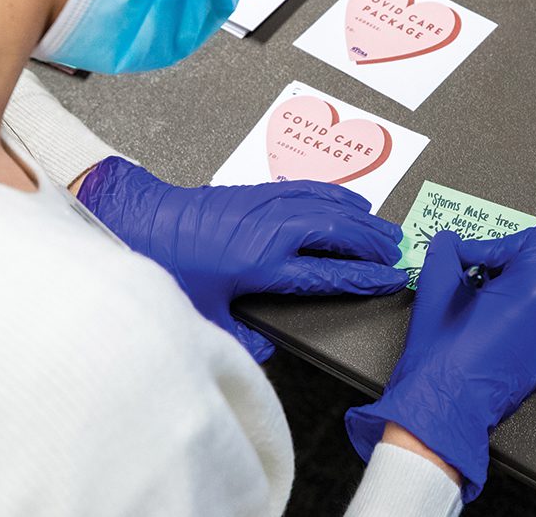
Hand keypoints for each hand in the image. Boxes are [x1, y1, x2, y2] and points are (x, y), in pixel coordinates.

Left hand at [77, 157, 407, 361]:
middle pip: (336, 232)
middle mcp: (267, 228)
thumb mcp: (203, 318)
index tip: (389, 279)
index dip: (363, 278)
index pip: (326, 272)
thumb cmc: (166, 267)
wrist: (138, 223)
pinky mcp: (255, 193)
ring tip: (384, 227)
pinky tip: (346, 202)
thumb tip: (270, 347)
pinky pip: (307, 189)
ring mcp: (263, 205)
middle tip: (398, 253)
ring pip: (326, 205)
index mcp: (259, 261)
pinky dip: (334, 195)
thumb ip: (242, 336)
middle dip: (372, 243)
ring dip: (359, 217)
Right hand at [344, 227, 535, 501]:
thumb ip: (447, 253)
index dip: (496, 243)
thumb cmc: (443, 354)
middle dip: (527, 256)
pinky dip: (533, 307)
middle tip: (492, 268)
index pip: (535, 239)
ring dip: (533, 280)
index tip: (468, 258)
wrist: (447, 407)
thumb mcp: (437, 287)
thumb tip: (451, 242)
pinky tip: (499, 318)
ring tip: (493, 292)